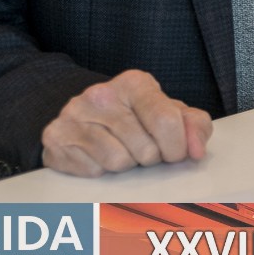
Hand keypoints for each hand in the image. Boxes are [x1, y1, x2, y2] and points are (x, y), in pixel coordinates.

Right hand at [40, 69, 211, 176]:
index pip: (166, 120)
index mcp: (135, 83)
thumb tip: (197, 150)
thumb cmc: (135, 116)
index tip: (175, 152)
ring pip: (119, 161)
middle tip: (145, 149)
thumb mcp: (169, 113)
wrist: (84, 116)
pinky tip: (100, 155)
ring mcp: (75, 115)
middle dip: (152, 158)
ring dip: (128, 165)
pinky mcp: (56, 137)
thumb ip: (194, 126)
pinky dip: (103, 170)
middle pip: (145, 148)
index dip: (177, 146)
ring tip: (123, 150)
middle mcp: (102, 94)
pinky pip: (94, 170)